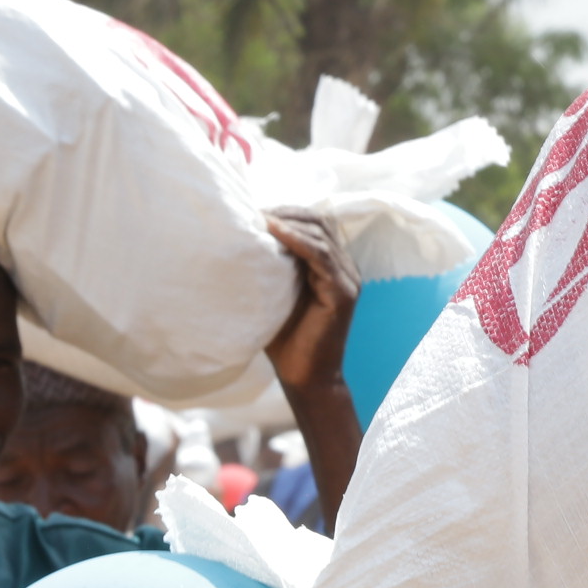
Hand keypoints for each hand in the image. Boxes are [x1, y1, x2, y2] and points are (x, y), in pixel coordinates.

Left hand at [263, 214, 359, 394]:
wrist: (304, 377)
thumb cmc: (285, 340)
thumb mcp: (274, 292)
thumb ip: (270, 266)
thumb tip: (240, 236)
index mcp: (331, 266)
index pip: (314, 223)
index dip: (286, 211)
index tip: (253, 209)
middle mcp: (344, 268)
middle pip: (319, 221)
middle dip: (286, 211)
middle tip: (253, 210)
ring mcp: (347, 280)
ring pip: (321, 234)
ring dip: (289, 221)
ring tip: (259, 218)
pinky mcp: (343, 293)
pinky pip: (322, 256)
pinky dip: (297, 240)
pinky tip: (273, 232)